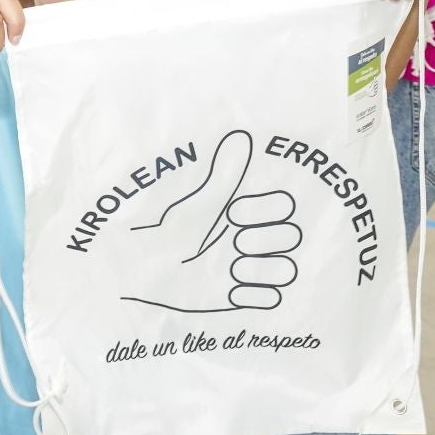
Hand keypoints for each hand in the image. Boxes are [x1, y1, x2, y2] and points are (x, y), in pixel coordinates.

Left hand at [123, 130, 299, 312]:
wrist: (144, 268)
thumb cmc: (171, 229)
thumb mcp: (199, 203)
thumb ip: (224, 175)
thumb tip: (242, 136)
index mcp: (246, 213)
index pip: (283, 206)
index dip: (263, 211)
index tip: (232, 214)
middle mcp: (254, 240)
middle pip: (290, 237)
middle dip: (263, 240)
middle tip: (234, 242)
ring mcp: (249, 269)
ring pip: (285, 270)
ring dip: (260, 269)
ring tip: (230, 270)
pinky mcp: (240, 297)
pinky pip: (270, 298)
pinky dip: (254, 295)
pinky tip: (230, 289)